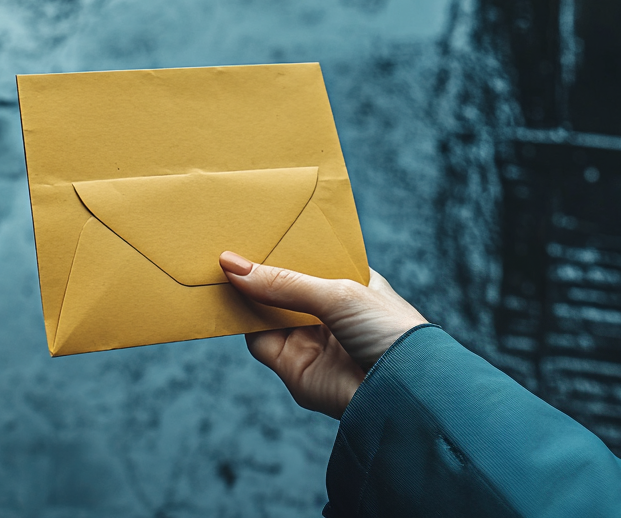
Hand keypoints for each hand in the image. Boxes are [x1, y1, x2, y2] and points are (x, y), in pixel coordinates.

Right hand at [219, 251, 427, 418]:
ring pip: (266, 312)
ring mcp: (311, 341)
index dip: (286, 247)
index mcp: (351, 286)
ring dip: (245, 294)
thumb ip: (284, 282)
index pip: (312, 260)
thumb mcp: (337, 294)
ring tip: (218, 266)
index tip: (257, 227)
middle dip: (259, 270)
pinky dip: (242, 324)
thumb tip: (233, 265)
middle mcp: (330, 313)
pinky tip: (229, 300)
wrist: (402, 392)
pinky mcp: (294, 369)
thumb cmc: (388, 332)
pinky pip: (259, 341)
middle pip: (284, 287)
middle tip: (228, 243)